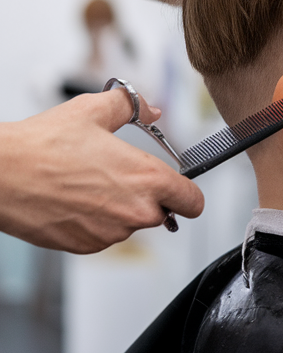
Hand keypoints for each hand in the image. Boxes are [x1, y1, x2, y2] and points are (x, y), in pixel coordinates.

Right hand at [0, 89, 203, 252]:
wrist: (2, 176)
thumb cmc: (44, 146)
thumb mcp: (93, 110)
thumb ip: (131, 106)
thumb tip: (151, 107)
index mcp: (146, 179)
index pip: (193, 201)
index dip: (188, 193)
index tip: (180, 188)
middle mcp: (134, 212)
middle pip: (162, 213)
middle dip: (148, 197)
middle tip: (118, 176)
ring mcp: (110, 234)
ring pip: (130, 224)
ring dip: (119, 209)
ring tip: (88, 183)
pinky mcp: (86, 246)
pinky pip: (104, 235)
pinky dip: (96, 221)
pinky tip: (74, 199)